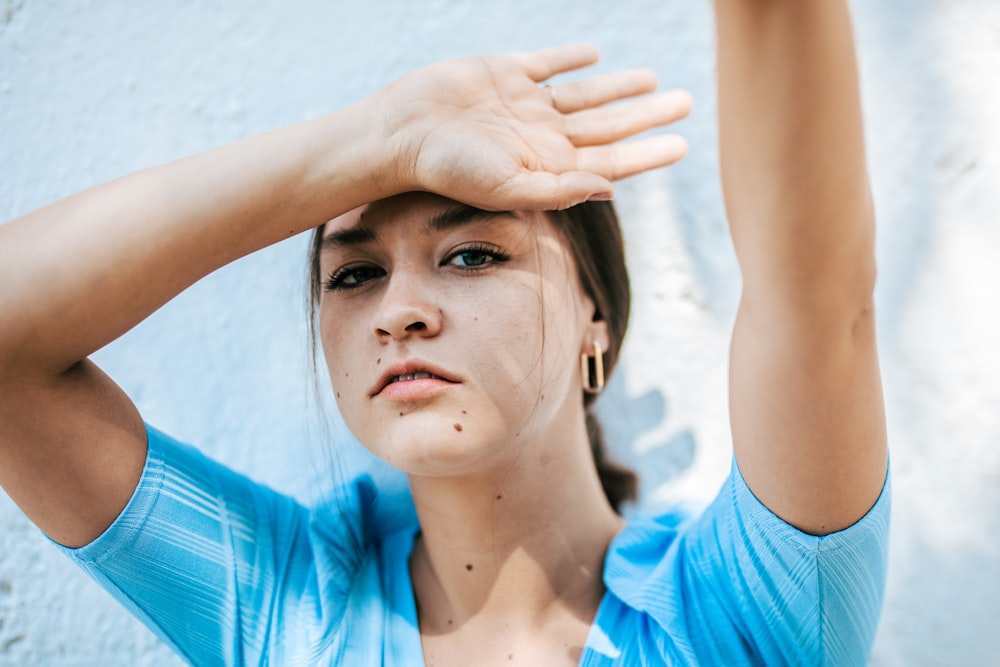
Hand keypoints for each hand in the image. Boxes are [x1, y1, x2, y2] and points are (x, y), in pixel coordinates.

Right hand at [374, 45, 691, 210]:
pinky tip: (594, 55)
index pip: (611, 160)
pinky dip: (571, 58)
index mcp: (549, 165)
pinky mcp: (504, 74)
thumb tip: (610, 190)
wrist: (401, 133)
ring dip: (620, 87)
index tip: (683, 145)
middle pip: (608, 125)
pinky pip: (546, 64)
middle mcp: (542, 136)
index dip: (647, 152)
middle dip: (647, 116)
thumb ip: (559, 190)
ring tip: (654, 81)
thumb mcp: (507, 188)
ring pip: (586, 94)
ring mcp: (525, 104)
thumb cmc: (449, 169)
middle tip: (687, 104)